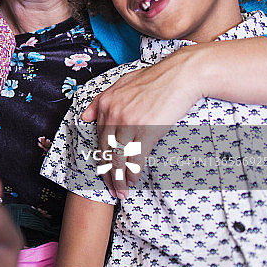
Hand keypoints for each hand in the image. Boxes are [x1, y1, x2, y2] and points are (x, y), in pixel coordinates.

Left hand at [82, 51, 199, 197]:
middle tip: (111, 189)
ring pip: (118, 158)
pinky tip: (133, 181)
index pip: (98, 138)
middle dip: (107, 174)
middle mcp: (112, 113)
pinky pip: (135, 158)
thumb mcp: (122, 84)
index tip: (103, 172)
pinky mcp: (146, 130)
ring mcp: (128, 122)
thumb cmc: (155, 79)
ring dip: (119, 179)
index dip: (100, 158)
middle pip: (105, 151)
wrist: (181, 75)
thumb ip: (101, 101)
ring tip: (121, 192)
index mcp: (105, 103)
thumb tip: (85, 116)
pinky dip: (133, 173)